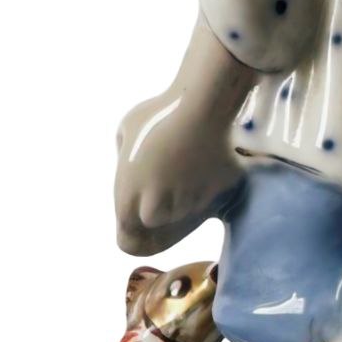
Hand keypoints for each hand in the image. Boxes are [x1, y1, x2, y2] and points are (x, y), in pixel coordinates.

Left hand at [114, 89, 242, 255]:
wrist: (201, 106)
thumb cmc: (158, 114)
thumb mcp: (125, 132)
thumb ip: (125, 157)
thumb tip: (131, 168)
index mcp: (130, 194)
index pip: (127, 234)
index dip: (132, 225)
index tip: (138, 210)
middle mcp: (159, 205)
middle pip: (156, 222)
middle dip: (159, 209)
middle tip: (163, 182)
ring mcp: (189, 202)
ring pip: (185, 210)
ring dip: (183, 195)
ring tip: (184, 163)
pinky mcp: (216, 194)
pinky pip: (209, 196)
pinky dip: (207, 184)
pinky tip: (204, 160)